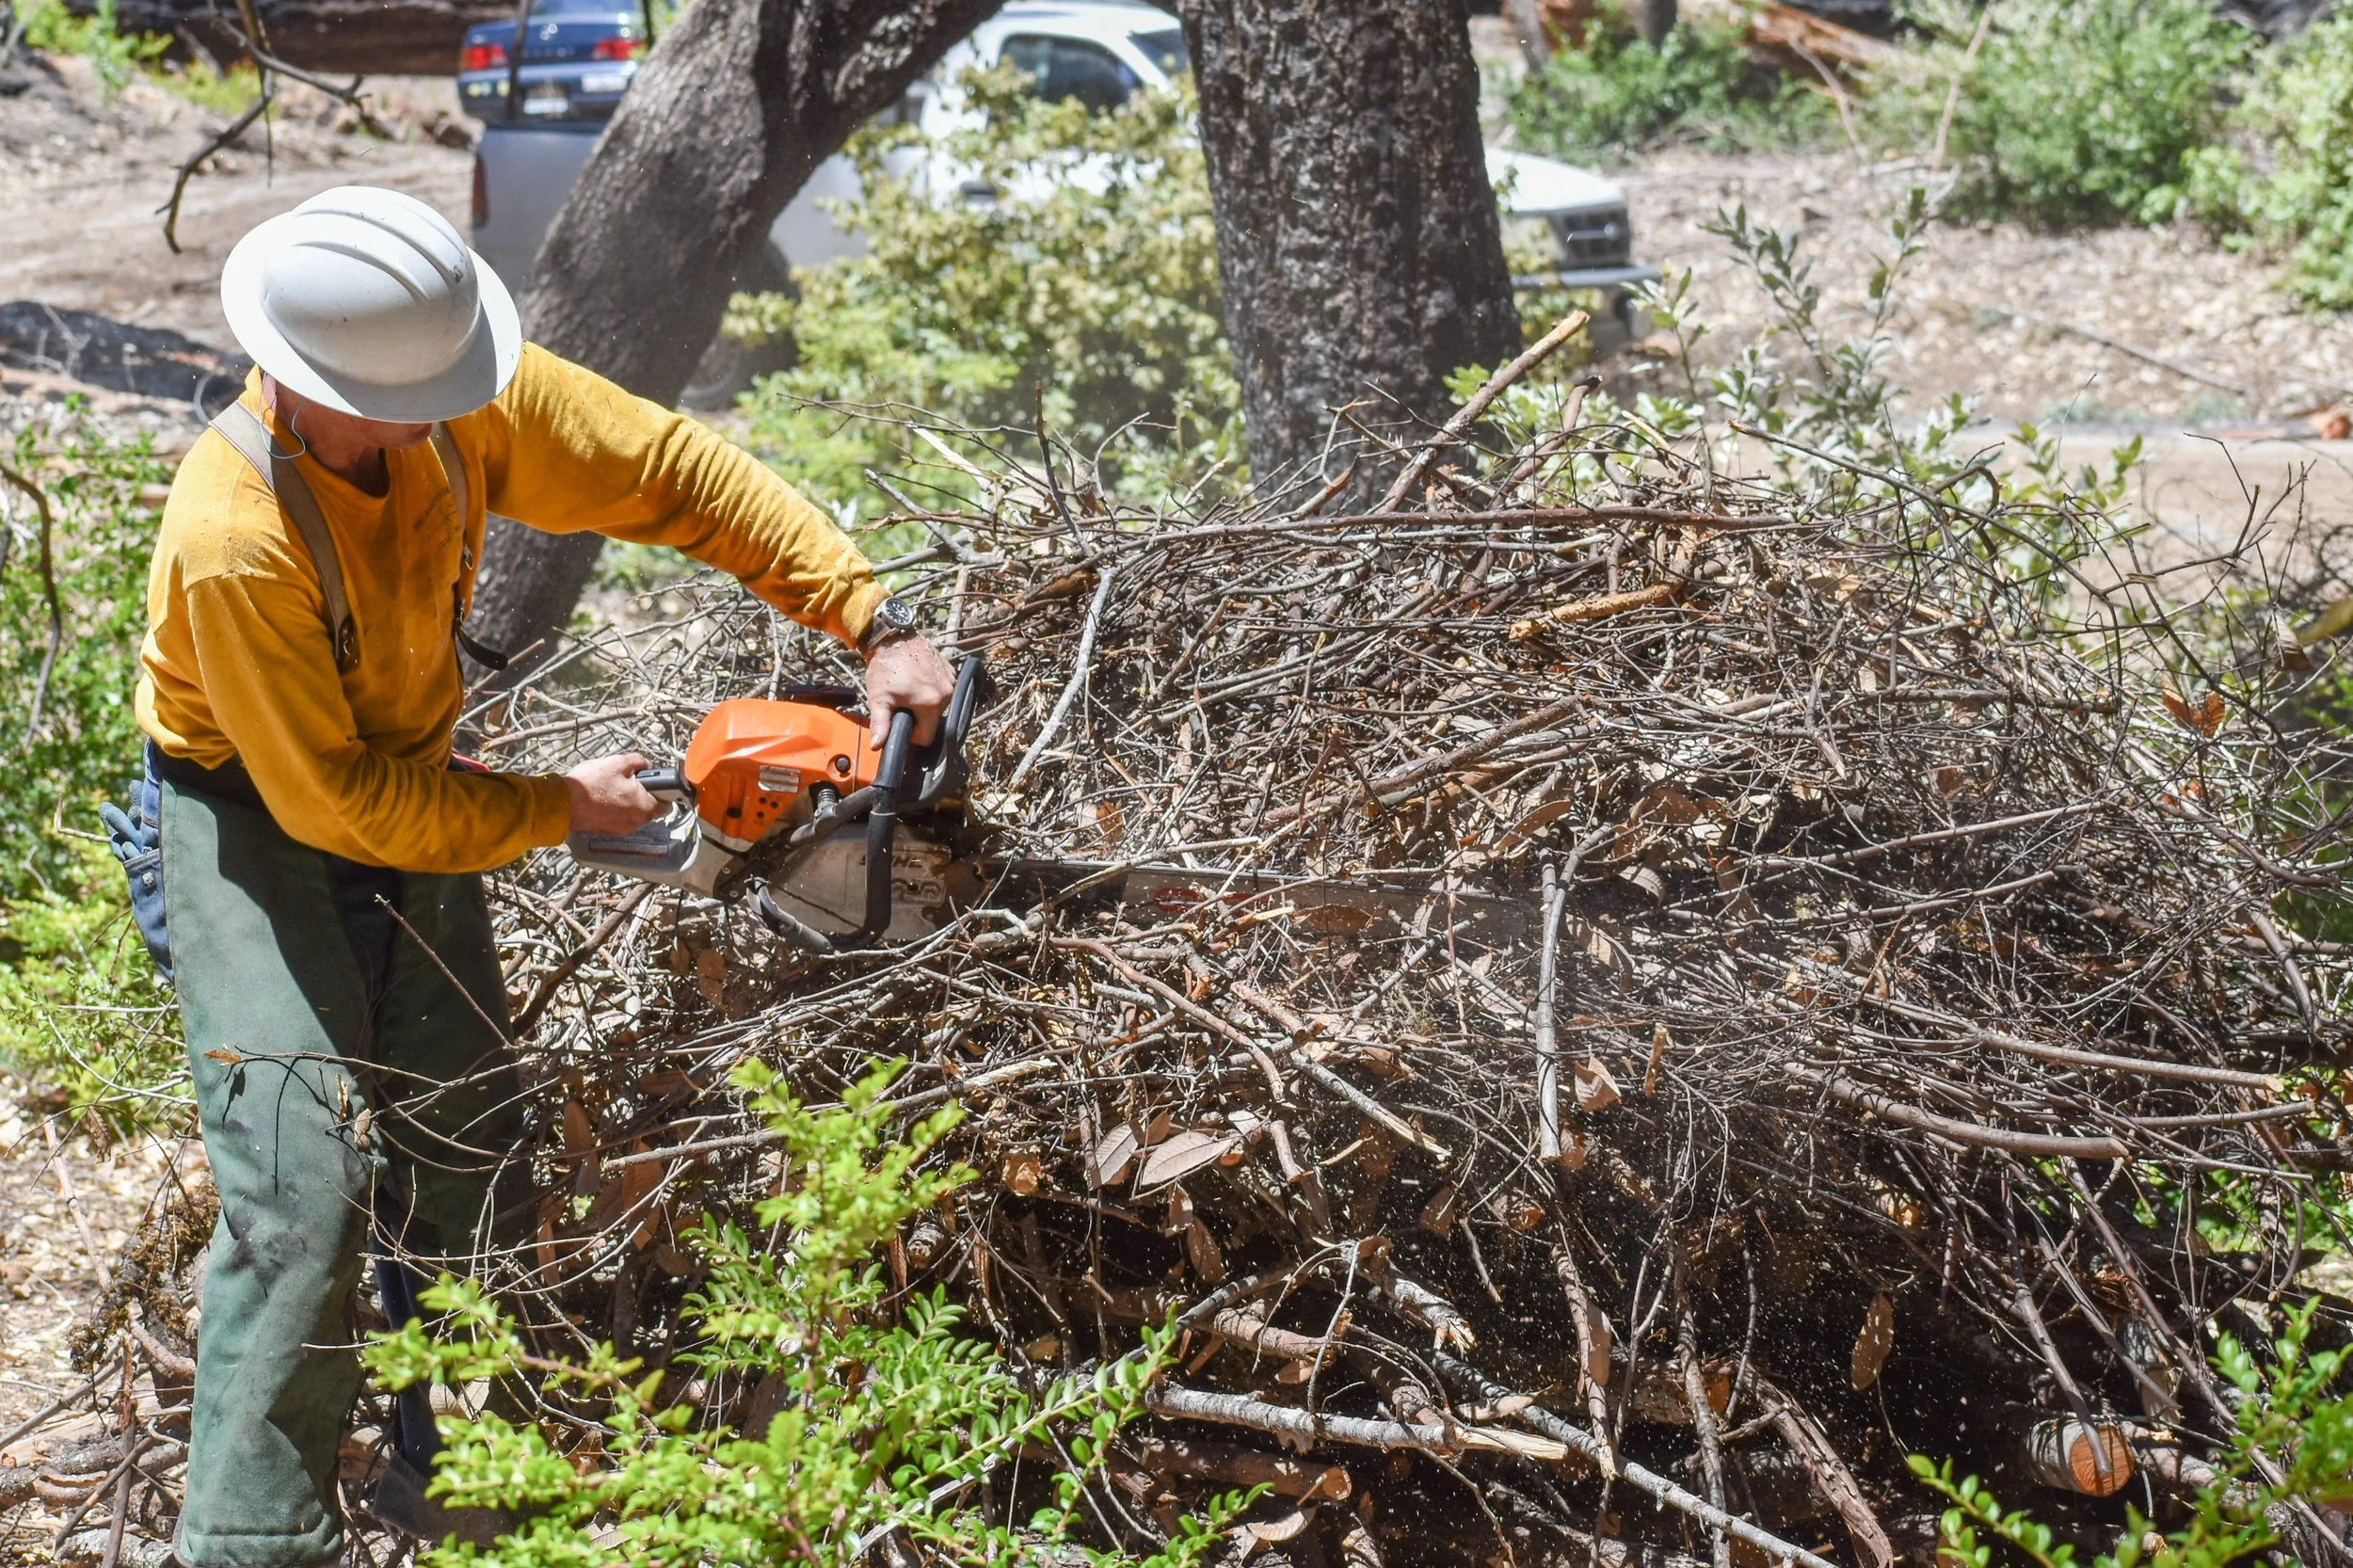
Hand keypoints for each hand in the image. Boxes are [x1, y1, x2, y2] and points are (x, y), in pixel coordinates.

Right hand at [565, 752, 659, 834]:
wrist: (563, 804)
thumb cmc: (592, 784)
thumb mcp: (618, 763)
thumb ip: (638, 762)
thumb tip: (646, 765)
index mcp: (645, 807)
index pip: (666, 803)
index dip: (660, 790)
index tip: (651, 781)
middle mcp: (636, 822)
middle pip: (647, 807)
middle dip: (640, 794)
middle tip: (625, 780)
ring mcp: (621, 829)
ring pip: (631, 812)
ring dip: (625, 800)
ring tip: (609, 787)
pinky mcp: (607, 831)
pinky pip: (617, 818)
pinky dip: (613, 808)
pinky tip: (601, 797)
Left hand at [866, 632, 955, 748]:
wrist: (893, 637)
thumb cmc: (885, 667)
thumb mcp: (879, 698)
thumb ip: (880, 724)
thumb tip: (877, 746)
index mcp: (931, 704)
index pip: (927, 737)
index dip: (913, 736)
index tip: (901, 721)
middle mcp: (946, 693)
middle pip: (934, 721)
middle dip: (918, 717)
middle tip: (902, 703)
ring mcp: (950, 680)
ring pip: (939, 705)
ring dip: (926, 703)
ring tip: (909, 690)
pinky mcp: (950, 670)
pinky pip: (943, 690)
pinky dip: (932, 689)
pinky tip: (918, 680)